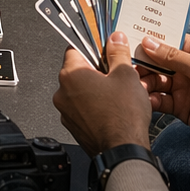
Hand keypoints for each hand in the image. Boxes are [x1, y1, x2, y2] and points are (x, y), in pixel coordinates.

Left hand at [53, 32, 152, 154]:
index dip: (92, 47)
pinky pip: (82, 109)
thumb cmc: (123, 117)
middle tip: (115, 74)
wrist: (123, 151)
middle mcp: (63, 93)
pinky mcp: (74, 127)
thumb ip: (118, 53)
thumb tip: (115, 40)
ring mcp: (66, 112)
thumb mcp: (126, 75)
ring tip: (117, 95)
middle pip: (78, 71)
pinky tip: (112, 110)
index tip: (104, 50)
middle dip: (96, 71)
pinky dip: (94, 106)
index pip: (74, 49)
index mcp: (71, 75)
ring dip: (95, 90)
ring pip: (80, 91)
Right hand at [136, 34, 189, 149]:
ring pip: (155, 82)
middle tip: (128, 67)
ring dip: (144, 83)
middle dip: (142, 64)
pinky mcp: (181, 107)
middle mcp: (187, 67)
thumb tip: (150, 42)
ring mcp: (183, 87)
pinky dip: (152, 100)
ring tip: (136, 85)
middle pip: (156, 62)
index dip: (148, 41)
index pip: (166, 41)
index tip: (129, 40)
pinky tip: (147, 100)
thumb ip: (173, 56)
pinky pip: (160, 101)